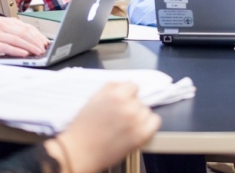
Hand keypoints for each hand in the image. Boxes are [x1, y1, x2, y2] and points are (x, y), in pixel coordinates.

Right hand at [0, 16, 49, 56]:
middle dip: (36, 41)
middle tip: (44, 48)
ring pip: (18, 40)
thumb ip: (11, 31)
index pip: (26, 27)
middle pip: (24, 33)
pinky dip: (17, 50)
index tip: (45, 41)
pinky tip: (24, 54)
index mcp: (5, 21)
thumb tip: (28, 40)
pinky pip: (7, 47)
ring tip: (38, 52)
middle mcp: (2, 25)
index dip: (37, 35)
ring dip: (30, 46)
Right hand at [46, 82, 160, 172]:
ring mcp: (136, 122)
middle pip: (139, 100)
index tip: (122, 100)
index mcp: (116, 95)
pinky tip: (136, 128)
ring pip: (147, 110)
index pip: (133, 85)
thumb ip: (111, 87)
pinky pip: (155, 122)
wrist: (80, 151)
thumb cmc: (83, 128)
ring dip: (139, 115)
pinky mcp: (141, 136)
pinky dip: (148, 124)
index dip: (126, 93)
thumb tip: (124, 84)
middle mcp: (128, 107)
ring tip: (125, 124)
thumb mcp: (94, 98)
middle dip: (131, 105)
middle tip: (120, 115)